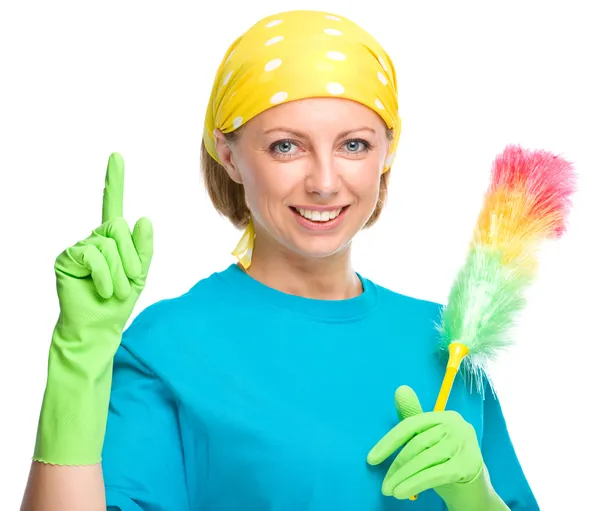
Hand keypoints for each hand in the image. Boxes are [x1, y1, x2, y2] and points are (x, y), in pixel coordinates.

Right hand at [34, 152, 152, 464]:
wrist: (98, 328)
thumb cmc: (118, 302)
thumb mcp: (139, 274)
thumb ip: (143, 248)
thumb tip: (143, 217)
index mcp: (113, 240)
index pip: (113, 205)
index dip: (114, 181)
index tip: (116, 156)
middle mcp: (95, 238)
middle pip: (118, 227)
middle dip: (130, 258)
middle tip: (125, 283)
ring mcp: (80, 247)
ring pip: (109, 243)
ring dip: (118, 272)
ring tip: (112, 291)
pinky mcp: (68, 258)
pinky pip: (96, 255)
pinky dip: (104, 276)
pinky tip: (101, 290)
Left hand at [367, 386, 482, 500]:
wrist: (476, 489)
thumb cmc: (446, 461)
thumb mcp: (429, 440)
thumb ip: (414, 418)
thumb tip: (400, 389)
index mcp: (445, 415)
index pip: (410, 425)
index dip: (388, 442)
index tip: (371, 460)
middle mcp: (457, 425)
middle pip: (416, 444)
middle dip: (396, 466)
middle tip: (383, 485)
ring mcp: (464, 443)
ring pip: (424, 460)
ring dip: (403, 478)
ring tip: (389, 491)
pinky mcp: (468, 464)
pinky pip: (434, 474)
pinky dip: (415, 484)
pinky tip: (401, 492)